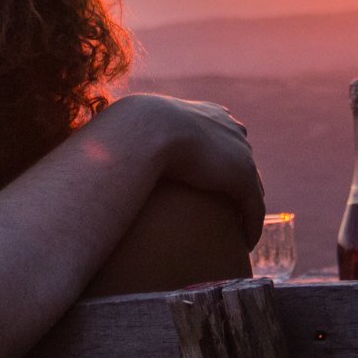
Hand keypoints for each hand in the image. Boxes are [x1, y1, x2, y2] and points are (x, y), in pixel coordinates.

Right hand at [95, 94, 265, 244]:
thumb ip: (130, 137)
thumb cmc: (130, 129)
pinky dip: (252, 226)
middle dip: (240, 185)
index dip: (222, 159)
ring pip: (251, 188)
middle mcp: (229, 129)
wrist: (147, 129)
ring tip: (240, 232)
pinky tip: (246, 244)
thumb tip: (104, 145)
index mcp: (207, 113)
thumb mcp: (132, 128)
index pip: (225, 137)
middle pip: (242, 162)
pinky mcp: (242, 177)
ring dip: (248, 210)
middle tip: (233, 211)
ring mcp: (239, 153)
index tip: (217, 179)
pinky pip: (254, 208)